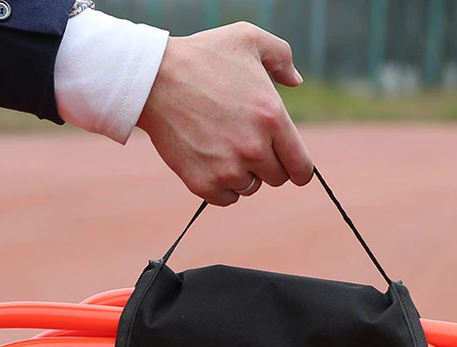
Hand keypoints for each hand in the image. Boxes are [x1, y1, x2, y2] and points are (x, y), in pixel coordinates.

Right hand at [136, 22, 313, 206]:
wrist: (154, 79)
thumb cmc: (202, 56)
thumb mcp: (248, 39)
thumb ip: (282, 57)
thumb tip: (296, 81)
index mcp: (273, 119)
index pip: (302, 168)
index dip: (298, 169)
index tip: (289, 164)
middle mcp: (254, 149)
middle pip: (276, 179)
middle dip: (267, 165)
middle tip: (246, 143)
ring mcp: (227, 170)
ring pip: (250, 188)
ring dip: (243, 174)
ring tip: (224, 147)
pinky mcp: (203, 183)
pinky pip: (226, 198)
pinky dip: (221, 186)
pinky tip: (211, 162)